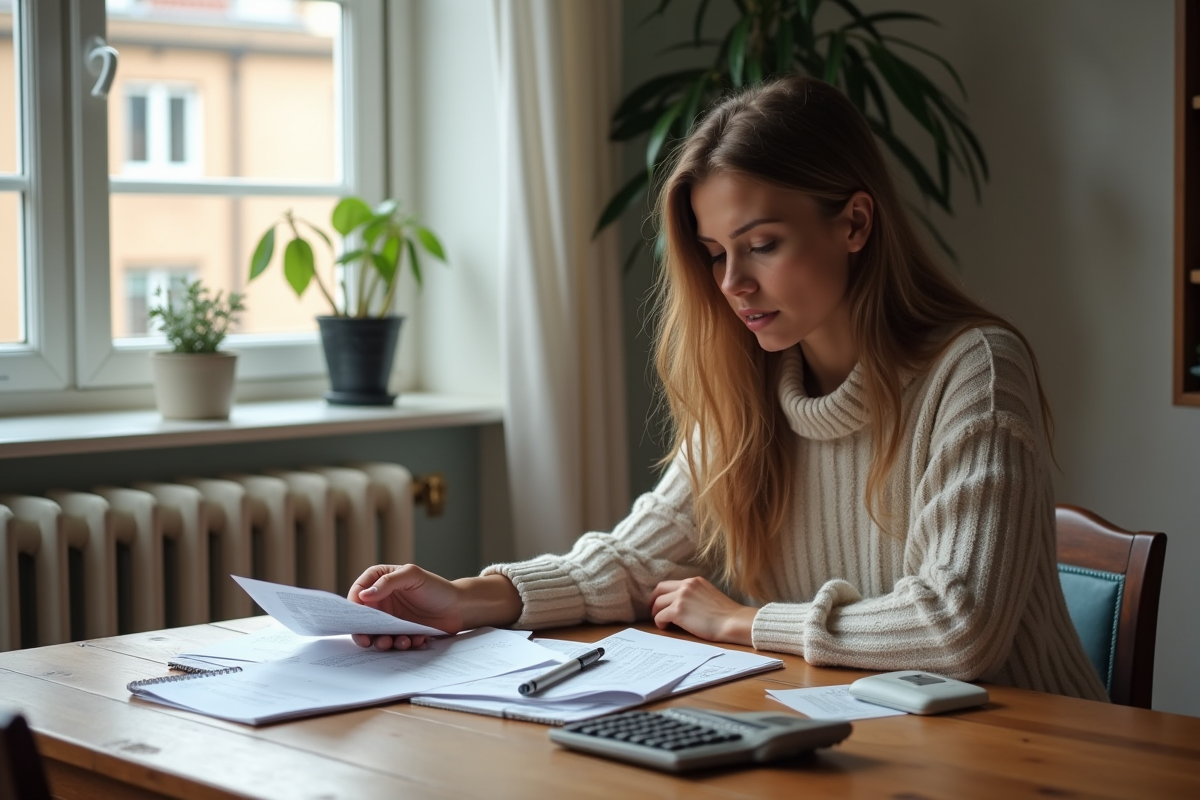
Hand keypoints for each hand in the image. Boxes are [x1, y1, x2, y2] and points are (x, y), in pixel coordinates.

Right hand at [348, 564, 466, 650]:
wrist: (459, 608)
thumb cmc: (437, 587)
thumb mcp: (412, 576)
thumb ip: (388, 582)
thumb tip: (364, 595)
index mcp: (381, 581)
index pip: (359, 591)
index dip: (354, 604)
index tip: (357, 617)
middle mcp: (383, 600)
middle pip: (363, 617)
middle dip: (364, 631)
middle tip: (367, 640)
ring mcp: (391, 618)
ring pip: (376, 633)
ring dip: (383, 641)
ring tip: (396, 642)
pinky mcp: (400, 632)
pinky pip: (393, 642)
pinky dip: (401, 644)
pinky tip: (414, 640)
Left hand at [648, 577, 755, 645]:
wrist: (733, 622)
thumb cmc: (726, 614)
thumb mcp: (709, 594)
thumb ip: (695, 594)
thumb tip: (683, 603)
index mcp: (694, 581)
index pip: (670, 584)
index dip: (662, 594)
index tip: (660, 602)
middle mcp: (686, 585)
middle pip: (659, 590)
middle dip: (654, 601)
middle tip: (654, 611)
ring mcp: (681, 597)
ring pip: (658, 603)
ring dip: (657, 613)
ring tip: (662, 622)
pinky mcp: (677, 611)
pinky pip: (660, 616)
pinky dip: (660, 623)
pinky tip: (665, 627)